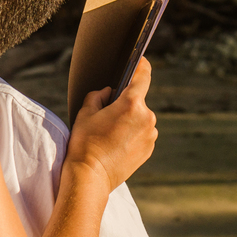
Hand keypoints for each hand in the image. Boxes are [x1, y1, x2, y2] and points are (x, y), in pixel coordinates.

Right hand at [67, 57, 157, 191]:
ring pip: (141, 118)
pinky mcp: (149, 149)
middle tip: (107, 115)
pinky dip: (132, 134)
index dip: (141, 65)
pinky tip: (116, 144)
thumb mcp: (85, 113)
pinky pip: (142, 134)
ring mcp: (150, 135)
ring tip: (110, 134)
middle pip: (138, 100)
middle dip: (125, 103)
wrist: (91, 177)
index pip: (143, 75)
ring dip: (129, 120)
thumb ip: (98, 96)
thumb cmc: (85, 144)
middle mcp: (147, 117)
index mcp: (131, 104)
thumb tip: (108, 92)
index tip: (139, 60)